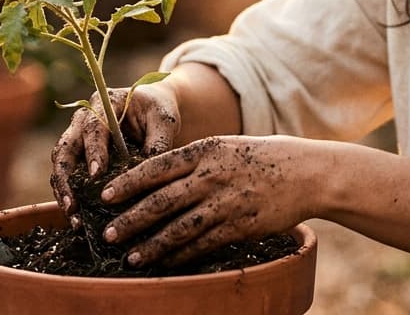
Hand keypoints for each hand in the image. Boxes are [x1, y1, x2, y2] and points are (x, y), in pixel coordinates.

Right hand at [50, 83, 181, 216]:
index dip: (93, 151)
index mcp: (104, 104)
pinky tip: (77, 217)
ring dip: (64, 191)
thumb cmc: (158, 112)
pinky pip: (67, 177)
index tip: (96, 174)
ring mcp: (77, 138)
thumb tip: (150, 174)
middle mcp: (83, 120)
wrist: (152, 111)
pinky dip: (70, 195)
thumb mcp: (165, 121)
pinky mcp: (78, 156)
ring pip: (60, 165)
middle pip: (65, 148)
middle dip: (66, 178)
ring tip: (73, 217)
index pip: (93, 127)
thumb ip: (159, 142)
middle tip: (73, 204)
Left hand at [98, 135, 313, 267]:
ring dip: (151, 246)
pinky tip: (165, 263)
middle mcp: (212, 176)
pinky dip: (181, 256)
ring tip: (131, 257)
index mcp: (205, 150)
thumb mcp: (225, 146)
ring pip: (178, 229)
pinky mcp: (239, 227)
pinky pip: (203, 245)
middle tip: (108, 235)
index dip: (127, 183)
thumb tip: (154, 175)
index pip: (156, 167)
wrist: (305, 172)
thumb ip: (193, 160)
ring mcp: (225, 203)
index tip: (104, 196)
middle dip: (130, 220)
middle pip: (161, 202)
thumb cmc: (261, 156)